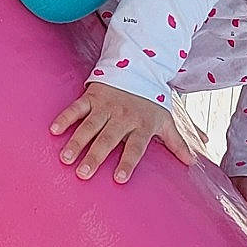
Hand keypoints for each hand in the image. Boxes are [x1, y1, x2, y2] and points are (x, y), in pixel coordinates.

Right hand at [52, 82, 203, 183]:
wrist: (139, 67)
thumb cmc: (151, 101)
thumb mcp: (166, 120)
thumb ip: (177, 142)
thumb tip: (192, 162)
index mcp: (141, 125)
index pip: (135, 147)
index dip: (128, 162)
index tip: (119, 179)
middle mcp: (123, 117)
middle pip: (108, 139)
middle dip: (95, 156)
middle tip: (83, 174)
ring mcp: (106, 106)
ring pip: (89, 126)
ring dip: (76, 141)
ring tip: (65, 158)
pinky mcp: (93, 96)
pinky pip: (77, 107)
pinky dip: (65, 117)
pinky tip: (54, 130)